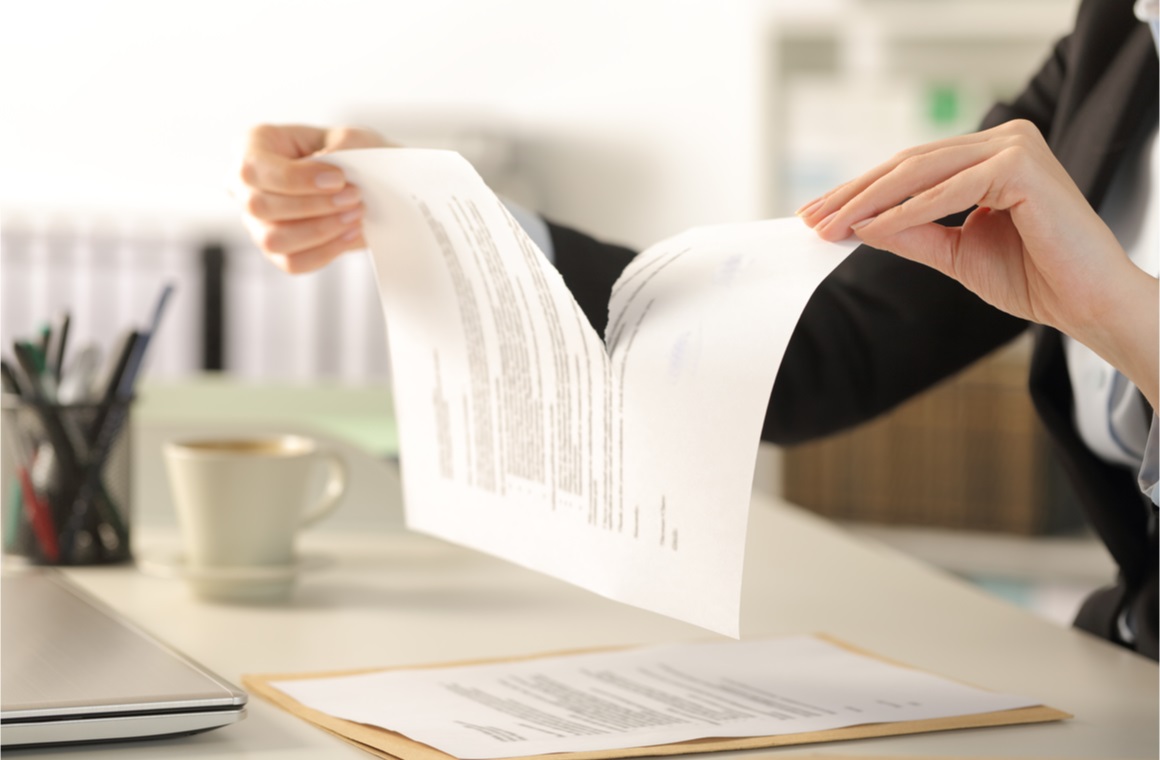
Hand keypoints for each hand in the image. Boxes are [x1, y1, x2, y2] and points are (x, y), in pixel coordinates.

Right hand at [235, 124, 390, 273]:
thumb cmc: (348, 153)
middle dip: (313, 205)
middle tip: (354, 197)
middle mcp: (244, 186)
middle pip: (259, 206)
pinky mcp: (275, 251)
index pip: (254, 169)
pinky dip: (326, 251)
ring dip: (320, 230)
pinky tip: (350, 233)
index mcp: (253, 146)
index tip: (338, 179)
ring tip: (355, 215)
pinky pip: (292, 262)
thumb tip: (327, 161)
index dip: (295, 178)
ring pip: (273, 240)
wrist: (361, 182)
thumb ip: (343, 144)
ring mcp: (255, 222)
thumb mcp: (351, 138)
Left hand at [798, 119, 1157, 408]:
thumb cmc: (1034, 277)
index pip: (909, 170)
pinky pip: (950, 189)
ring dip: (871, 201)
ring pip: (922, 172)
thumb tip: (859, 224)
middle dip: (854, 195)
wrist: (1087, 304)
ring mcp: (1014, 147)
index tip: (817, 216)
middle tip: (811, 219)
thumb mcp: (955, 253)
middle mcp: (1002, 141)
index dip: (859, 193)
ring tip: (832, 226)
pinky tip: (873, 228)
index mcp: (987, 156)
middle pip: (908, 165)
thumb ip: (911, 233)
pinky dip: (909, 210)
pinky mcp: (1022, 166)